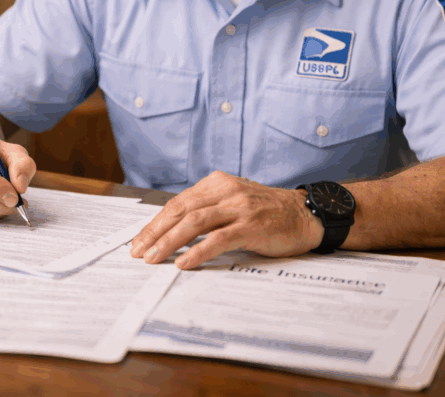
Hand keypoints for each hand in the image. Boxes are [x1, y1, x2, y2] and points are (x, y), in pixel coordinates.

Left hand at [129, 171, 324, 268]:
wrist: (306, 214)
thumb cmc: (267, 212)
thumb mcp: (233, 201)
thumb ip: (208, 209)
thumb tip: (172, 231)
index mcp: (216, 183)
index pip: (177, 203)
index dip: (155, 223)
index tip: (139, 240)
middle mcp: (225, 191)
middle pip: (180, 211)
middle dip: (155, 232)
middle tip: (138, 252)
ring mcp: (239, 207)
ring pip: (194, 223)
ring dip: (169, 242)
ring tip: (153, 258)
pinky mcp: (252, 225)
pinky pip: (218, 239)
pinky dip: (198, 252)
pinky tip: (183, 262)